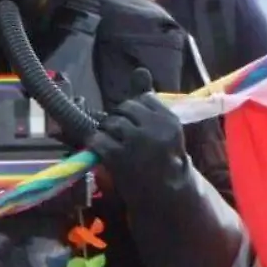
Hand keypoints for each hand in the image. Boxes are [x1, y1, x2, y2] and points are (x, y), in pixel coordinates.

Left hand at [84, 67, 184, 196]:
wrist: (166, 196)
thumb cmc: (164, 158)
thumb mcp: (164, 128)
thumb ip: (149, 99)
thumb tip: (140, 70)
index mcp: (169, 119)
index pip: (143, 99)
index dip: (136, 111)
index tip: (138, 125)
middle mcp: (154, 128)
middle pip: (125, 108)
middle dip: (120, 120)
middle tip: (123, 136)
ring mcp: (136, 143)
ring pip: (111, 123)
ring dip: (109, 132)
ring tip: (115, 144)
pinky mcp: (119, 157)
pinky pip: (99, 140)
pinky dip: (97, 144)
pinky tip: (103, 150)